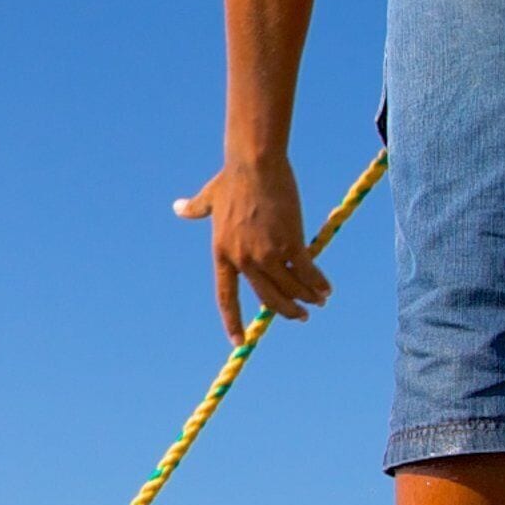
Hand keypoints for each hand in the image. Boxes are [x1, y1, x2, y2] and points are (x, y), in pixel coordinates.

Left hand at [172, 156, 331, 342]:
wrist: (254, 164)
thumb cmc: (233, 178)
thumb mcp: (209, 197)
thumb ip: (195, 209)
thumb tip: (178, 207)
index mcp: (222, 253)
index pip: (226, 297)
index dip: (232, 321)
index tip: (238, 341)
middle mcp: (243, 259)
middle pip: (267, 298)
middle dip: (285, 311)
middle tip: (299, 317)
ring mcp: (266, 253)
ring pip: (290, 288)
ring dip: (306, 299)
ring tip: (318, 302)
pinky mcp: (290, 243)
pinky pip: (307, 272)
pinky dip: (318, 283)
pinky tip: (326, 288)